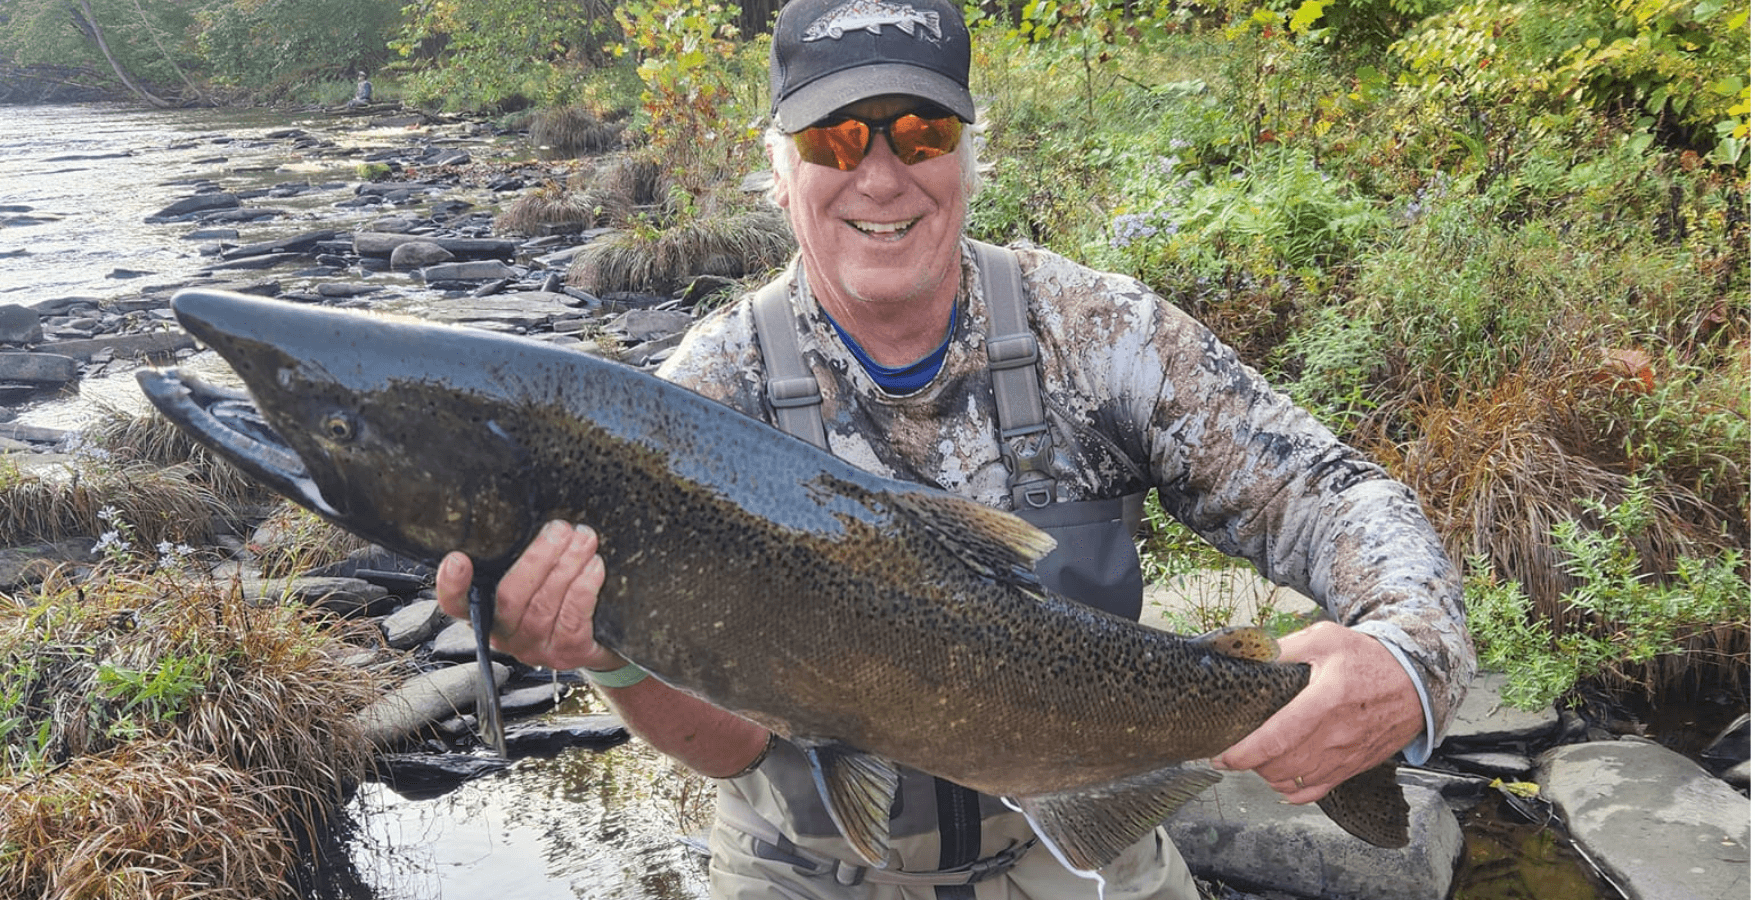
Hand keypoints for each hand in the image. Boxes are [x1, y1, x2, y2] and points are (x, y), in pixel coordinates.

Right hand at [435, 519, 619, 670]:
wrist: (596, 638)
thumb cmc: (559, 597)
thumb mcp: (534, 577)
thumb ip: (523, 557)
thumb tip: (535, 521)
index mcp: (486, 611)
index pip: (457, 604)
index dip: (451, 585)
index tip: (457, 559)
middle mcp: (505, 634)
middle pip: (510, 596)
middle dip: (537, 557)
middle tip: (560, 529)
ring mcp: (535, 647)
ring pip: (544, 605)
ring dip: (567, 566)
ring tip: (584, 540)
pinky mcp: (567, 653)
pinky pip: (572, 619)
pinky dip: (584, 589)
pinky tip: (594, 567)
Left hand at [1212, 621, 1422, 803]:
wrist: (1415, 680)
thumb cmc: (1368, 658)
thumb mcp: (1325, 638)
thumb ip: (1285, 647)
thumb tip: (1249, 654)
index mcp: (1325, 700)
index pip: (1277, 738)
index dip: (1244, 753)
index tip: (1221, 756)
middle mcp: (1336, 734)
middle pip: (1282, 766)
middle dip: (1251, 764)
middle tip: (1235, 753)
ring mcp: (1346, 755)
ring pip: (1297, 781)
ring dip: (1269, 776)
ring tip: (1256, 761)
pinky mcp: (1354, 766)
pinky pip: (1318, 791)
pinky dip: (1293, 792)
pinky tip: (1280, 781)